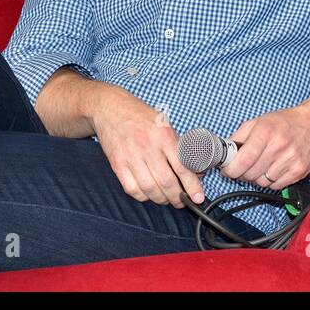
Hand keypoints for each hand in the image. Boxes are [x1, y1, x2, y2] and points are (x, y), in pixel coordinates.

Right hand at [91, 85, 204, 207]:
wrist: (111, 108)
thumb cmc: (142, 116)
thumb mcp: (165, 125)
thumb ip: (179, 147)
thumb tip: (195, 169)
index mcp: (164, 136)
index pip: (182, 167)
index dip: (192, 186)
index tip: (198, 197)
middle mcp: (148, 147)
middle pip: (166, 182)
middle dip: (177, 197)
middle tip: (182, 201)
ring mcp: (131, 156)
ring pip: (149, 188)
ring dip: (160, 199)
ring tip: (167, 199)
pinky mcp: (117, 163)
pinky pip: (131, 188)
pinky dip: (142, 196)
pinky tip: (148, 194)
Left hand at [220, 96, 309, 189]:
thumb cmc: (285, 122)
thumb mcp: (259, 121)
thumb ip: (239, 136)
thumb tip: (226, 153)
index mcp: (265, 132)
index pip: (243, 160)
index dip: (231, 170)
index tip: (228, 170)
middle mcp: (279, 146)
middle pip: (251, 174)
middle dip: (243, 173)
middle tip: (246, 167)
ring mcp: (290, 160)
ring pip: (262, 182)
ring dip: (258, 177)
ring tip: (263, 165)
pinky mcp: (299, 171)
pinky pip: (276, 186)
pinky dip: (272, 180)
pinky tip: (274, 169)